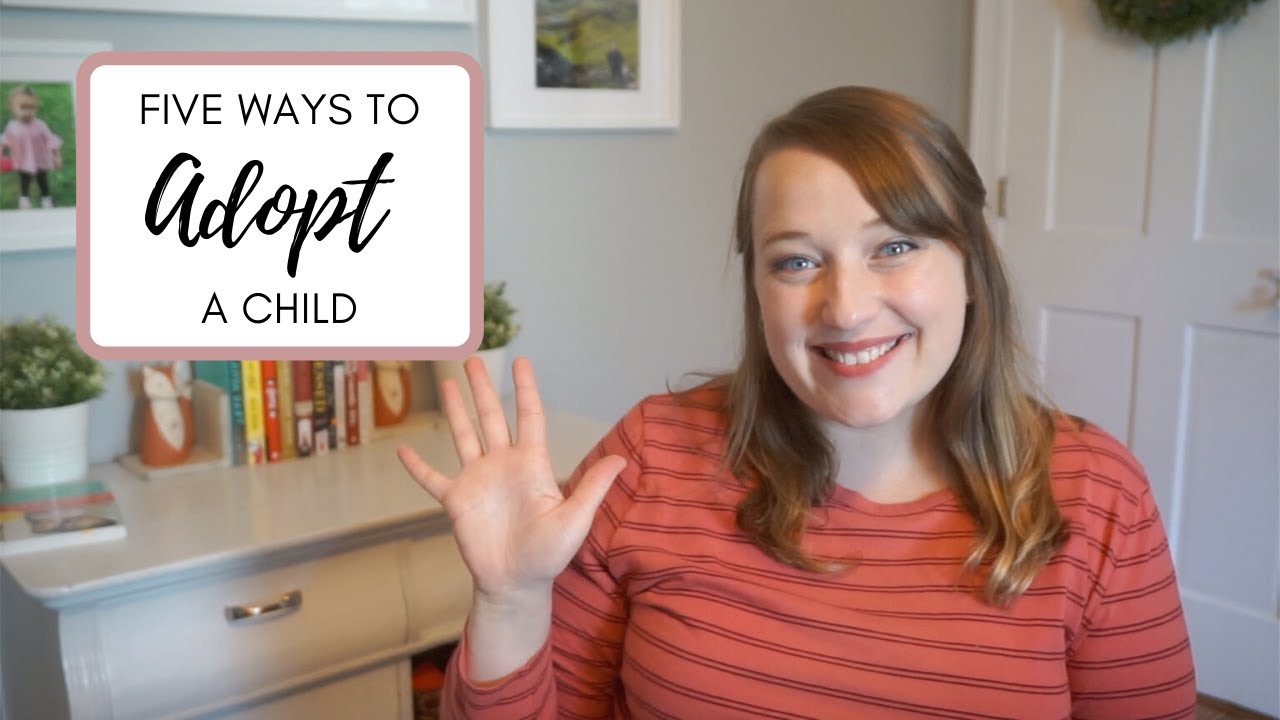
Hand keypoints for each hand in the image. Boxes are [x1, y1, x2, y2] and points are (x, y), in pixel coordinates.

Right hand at [397, 356, 625, 601]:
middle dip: (482, 388)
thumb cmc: (549, 555)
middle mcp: (503, 465)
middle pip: (491, 416)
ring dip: (455, 410)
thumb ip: (592, 487)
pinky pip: (432, 479)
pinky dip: (417, 466)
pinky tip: (402, 450)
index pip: (529, 416)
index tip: (521, 361)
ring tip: (447, 381)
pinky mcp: (456, 501)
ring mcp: (478, 480)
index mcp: (532, 464)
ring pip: (464, 436)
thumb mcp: (575, 520)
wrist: (516, 583)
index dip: (525, 388)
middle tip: (473, 359)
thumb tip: (621, 460)